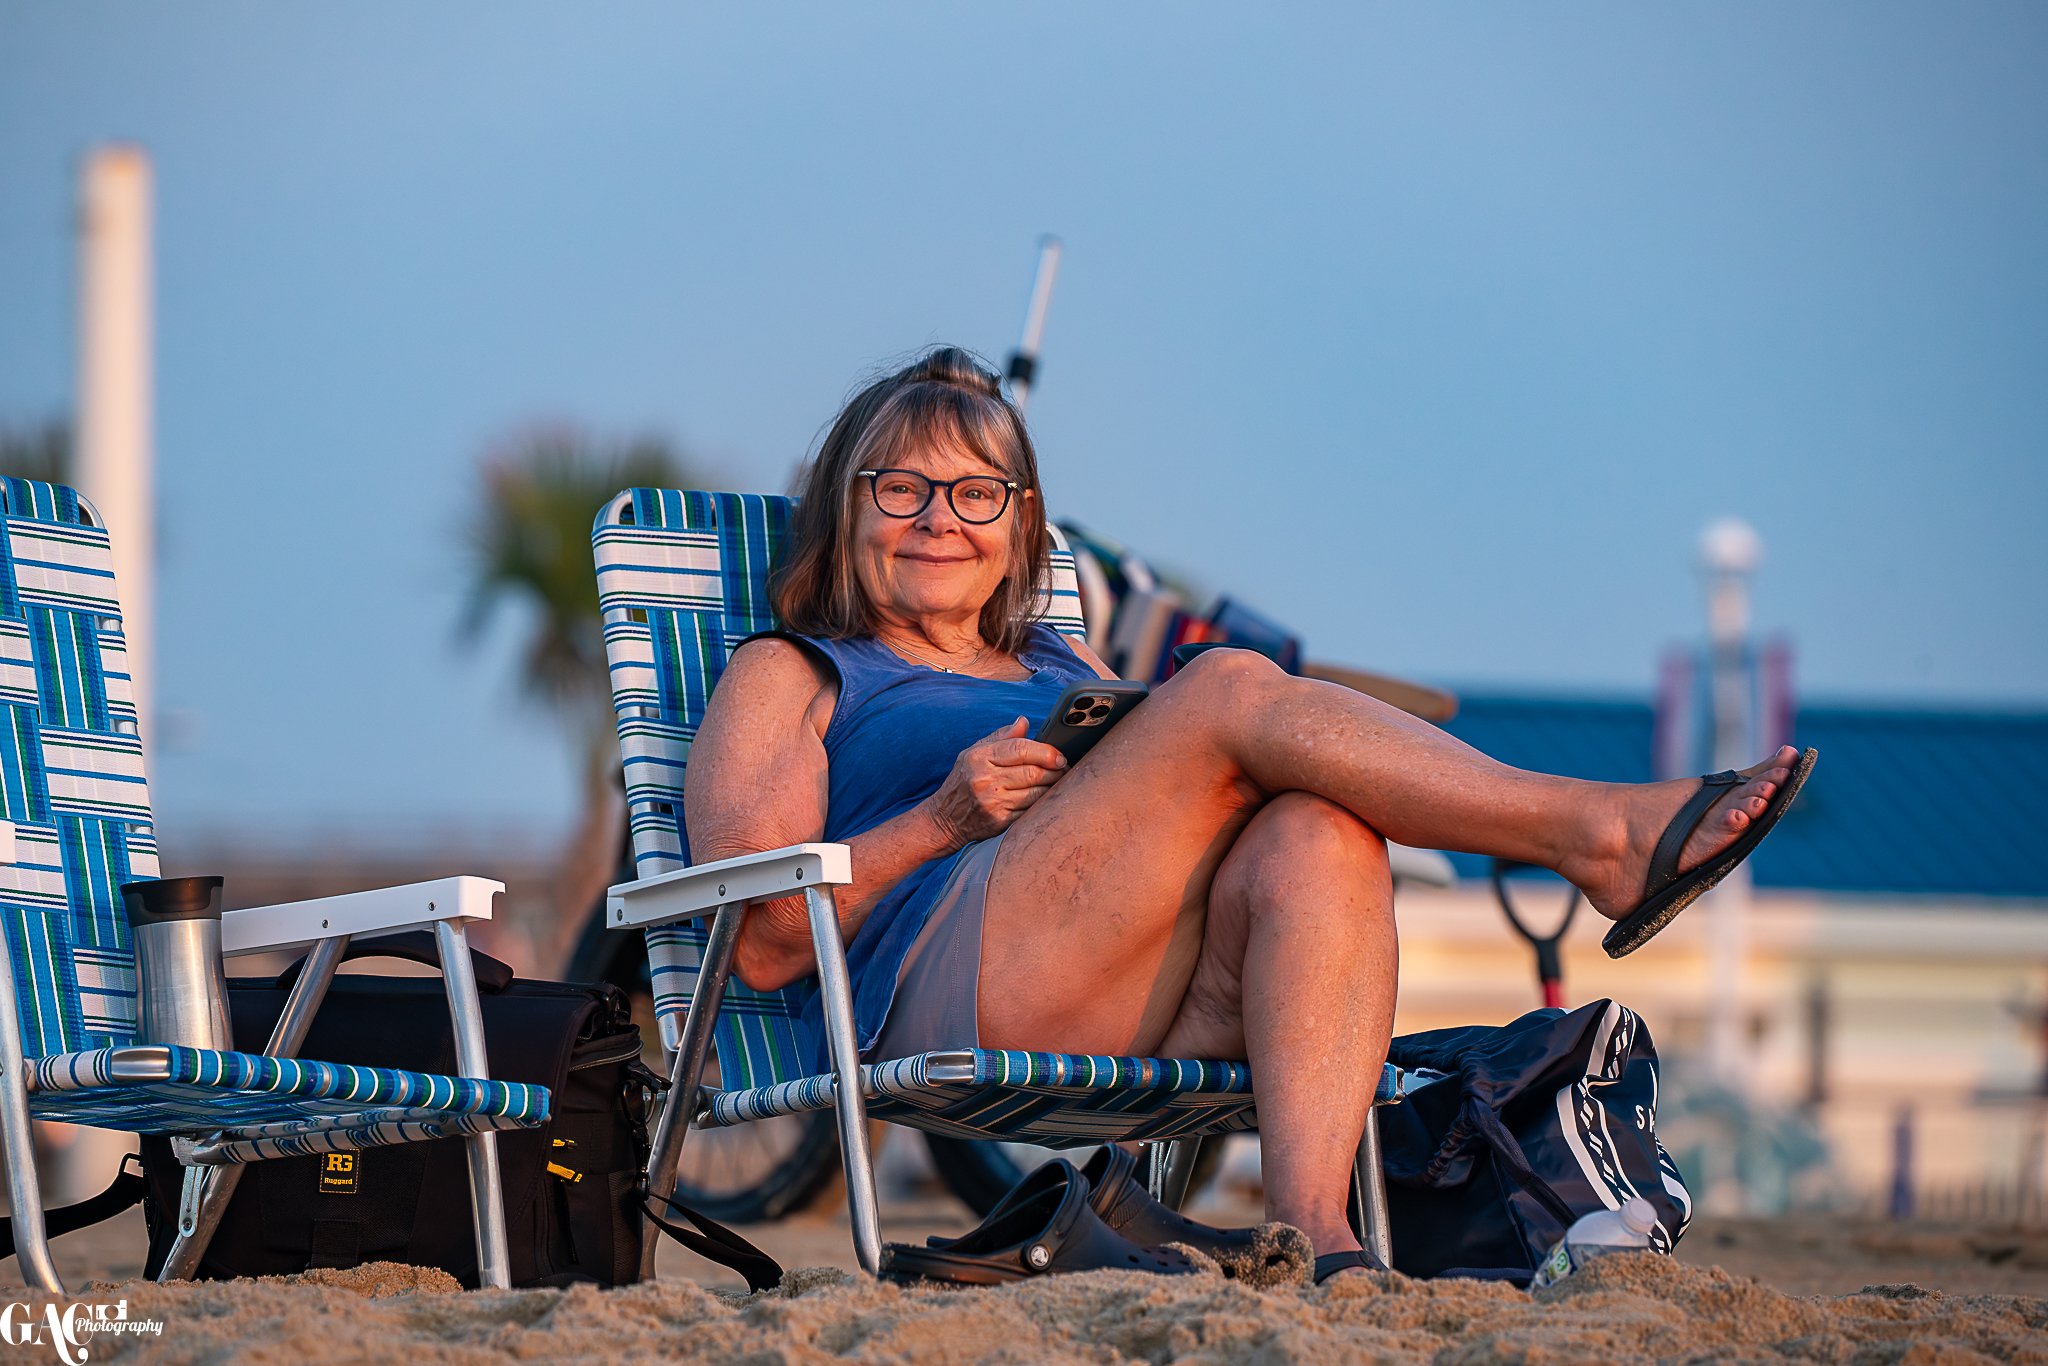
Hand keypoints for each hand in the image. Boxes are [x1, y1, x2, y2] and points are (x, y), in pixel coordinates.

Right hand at [922, 717, 1068, 848]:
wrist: (944, 819)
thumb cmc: (962, 782)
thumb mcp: (974, 753)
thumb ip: (1001, 737)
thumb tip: (1024, 721)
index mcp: (980, 757)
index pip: (1020, 748)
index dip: (1046, 751)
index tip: (1059, 756)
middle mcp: (985, 779)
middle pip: (1032, 772)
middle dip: (1055, 770)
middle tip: (1063, 768)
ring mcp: (992, 802)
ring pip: (1036, 793)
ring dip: (1053, 787)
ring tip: (1058, 782)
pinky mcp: (1000, 821)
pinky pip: (1030, 810)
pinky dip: (1041, 804)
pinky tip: (1045, 799)